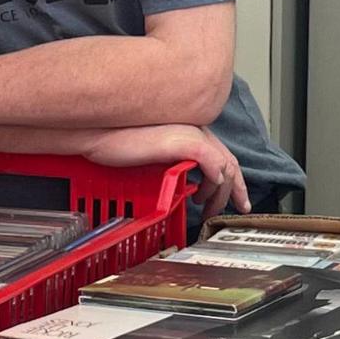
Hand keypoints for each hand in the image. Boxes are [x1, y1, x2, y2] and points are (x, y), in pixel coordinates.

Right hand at [84, 124, 250, 218]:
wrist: (101, 134)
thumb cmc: (118, 145)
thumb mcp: (152, 157)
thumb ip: (173, 164)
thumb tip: (184, 185)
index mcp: (190, 130)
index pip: (222, 155)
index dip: (232, 178)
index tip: (234, 197)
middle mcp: (197, 129)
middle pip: (230, 162)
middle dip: (237, 189)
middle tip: (238, 208)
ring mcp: (194, 134)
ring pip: (225, 168)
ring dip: (221, 194)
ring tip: (206, 209)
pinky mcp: (188, 142)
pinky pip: (214, 166)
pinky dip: (215, 183)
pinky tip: (203, 194)